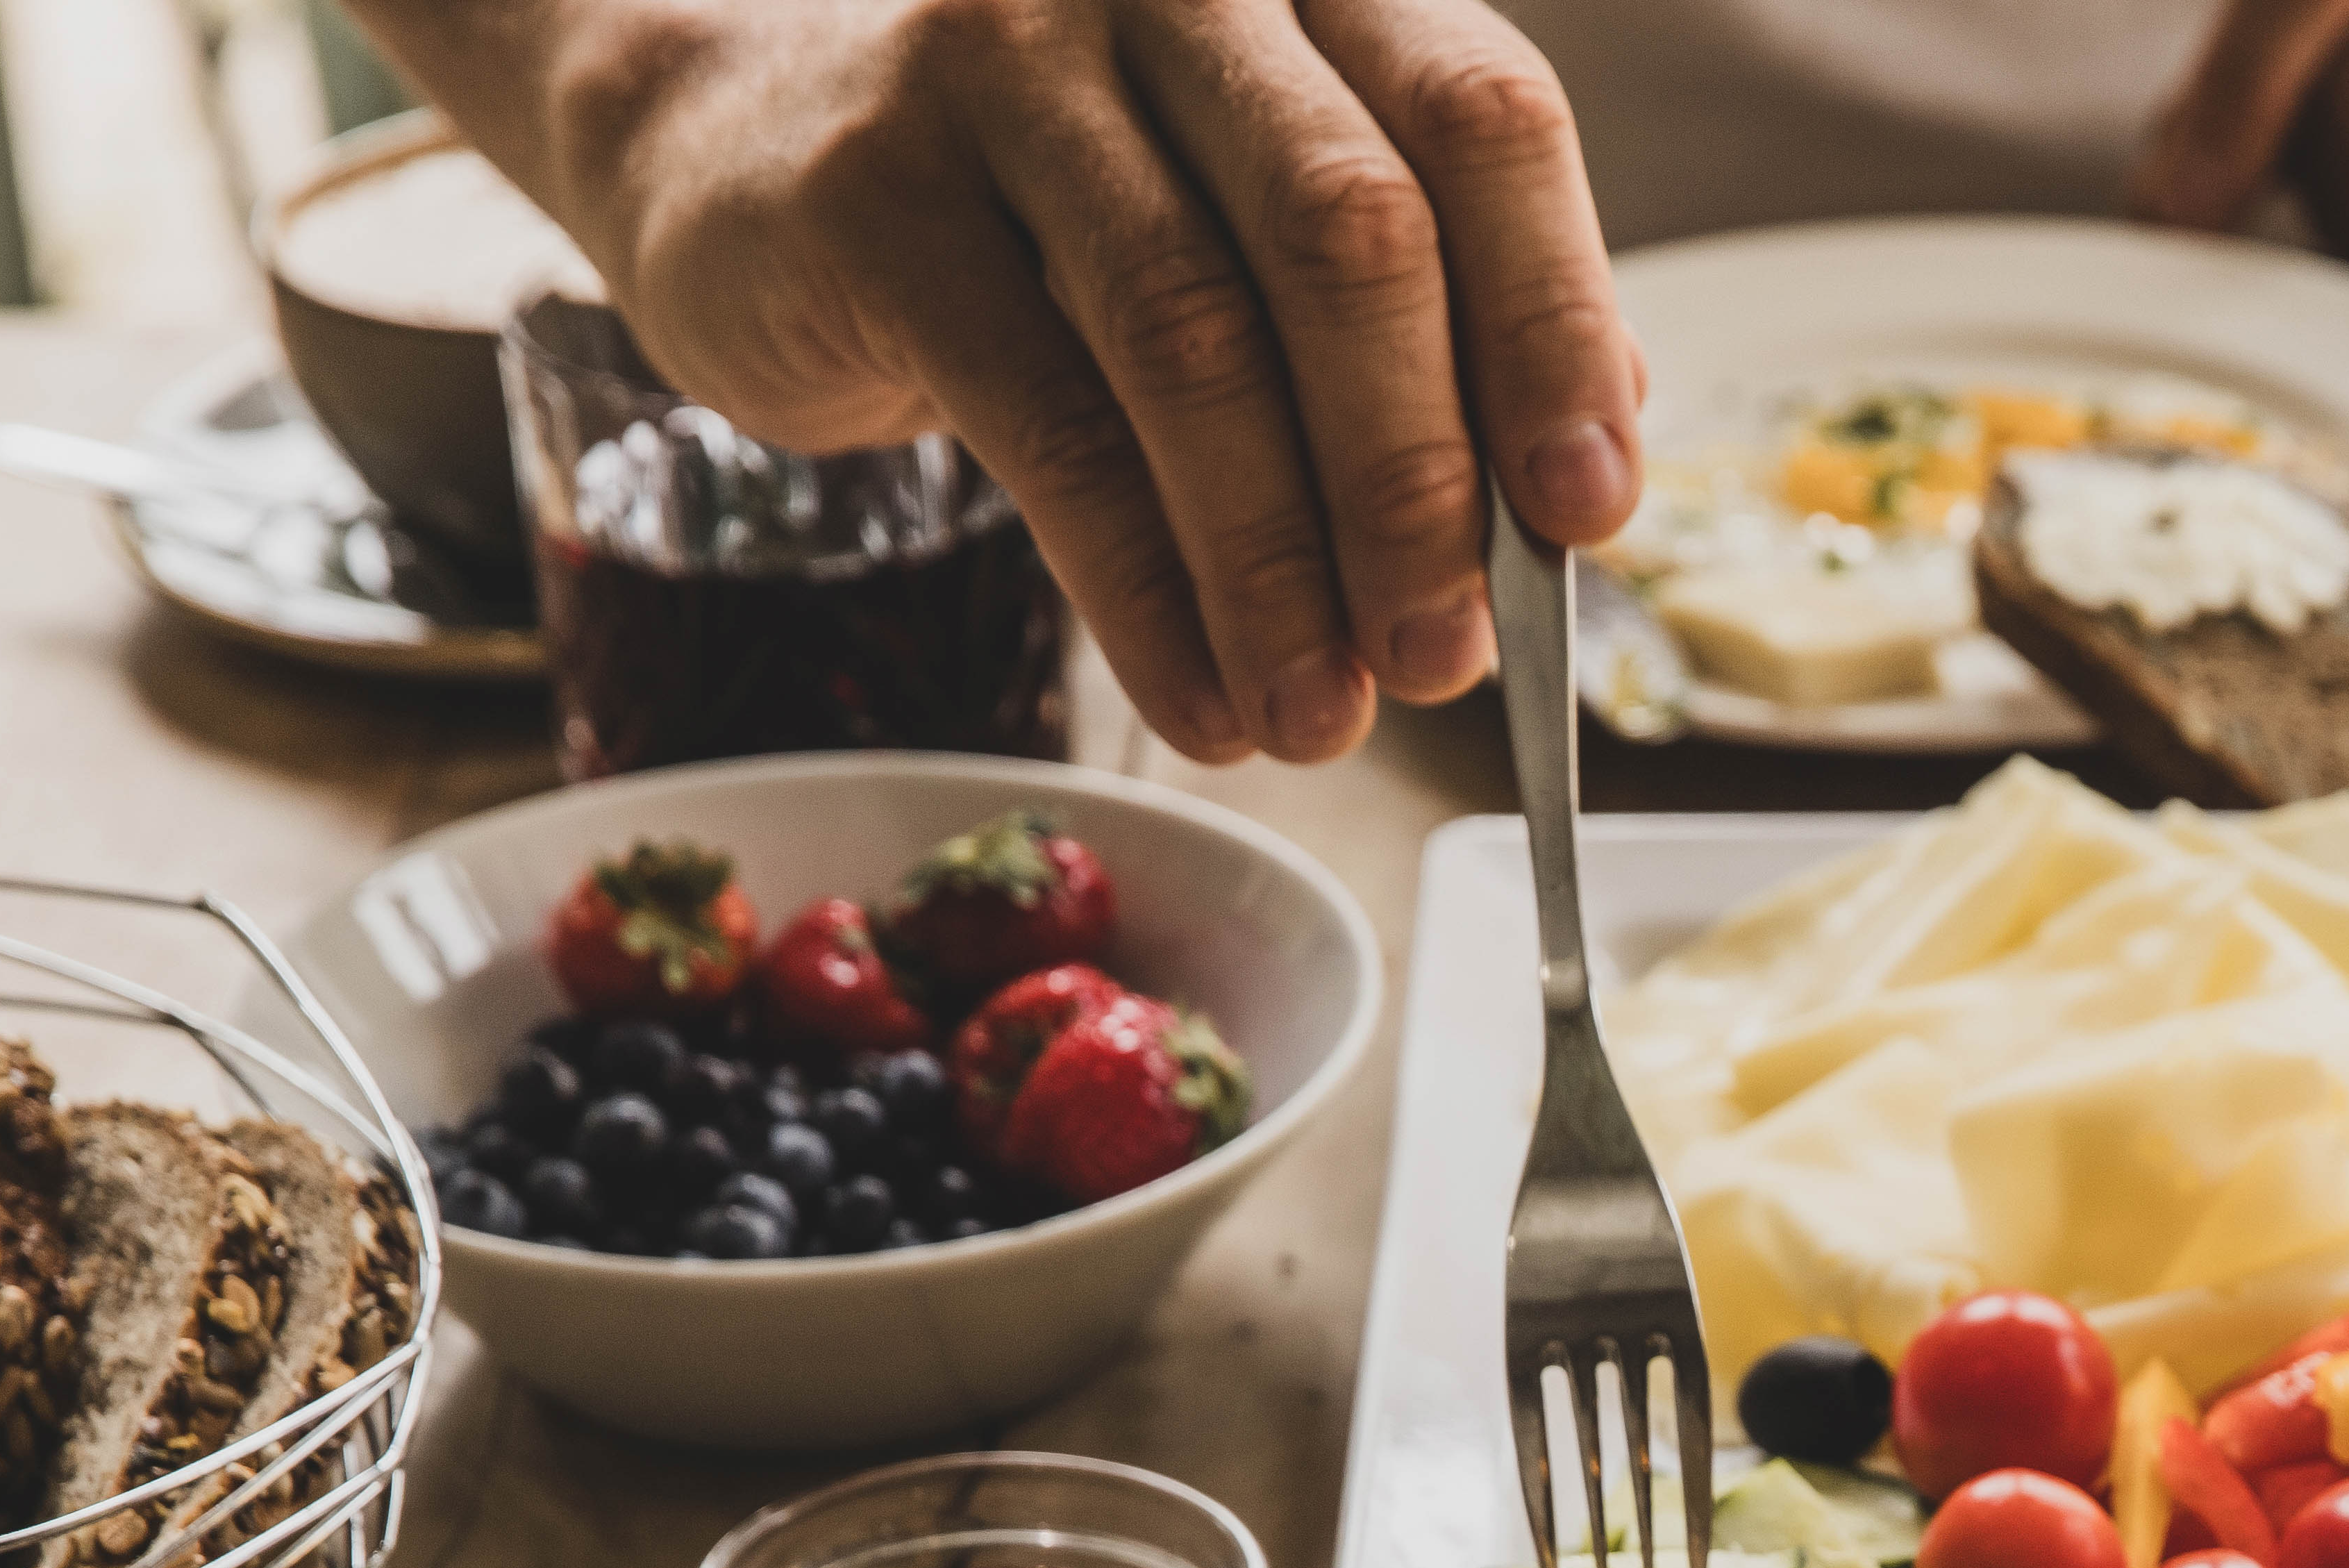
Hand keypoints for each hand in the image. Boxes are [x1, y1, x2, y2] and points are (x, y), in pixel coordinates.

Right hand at [367, 0, 1643, 761]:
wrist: (756, 158)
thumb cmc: (1070, 212)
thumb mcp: (1262, 224)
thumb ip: (1434, 310)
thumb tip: (1592, 467)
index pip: (1482, 121)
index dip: (1554, 323)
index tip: (1590, 514)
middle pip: (1349, 231)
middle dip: (1415, 480)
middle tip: (1445, 663)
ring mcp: (1007, 63)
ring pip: (1195, 342)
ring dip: (1277, 568)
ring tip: (1320, 720)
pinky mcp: (878, 192)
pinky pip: (1051, 429)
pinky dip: (1146, 596)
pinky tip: (1200, 703)